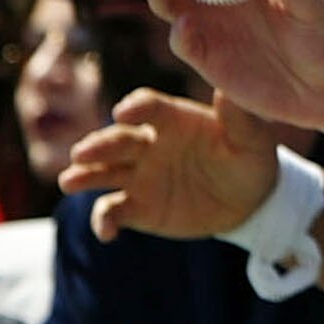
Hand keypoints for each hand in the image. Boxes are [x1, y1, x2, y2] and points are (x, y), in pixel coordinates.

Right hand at [60, 87, 291, 242]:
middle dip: (98, 145)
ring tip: (70, 182)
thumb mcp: (253, 141)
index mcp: (173, 121)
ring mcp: (139, 175)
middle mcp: (148, 144)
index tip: (126, 112)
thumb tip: (230, 89)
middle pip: (117, 140)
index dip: (136, 107)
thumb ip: (240, 118)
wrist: (249, 203)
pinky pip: (113, 211)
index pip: (148, 108)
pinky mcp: (138, 206)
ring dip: (84, 175)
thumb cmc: (249, 161)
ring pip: (103, 172)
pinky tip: (107, 233)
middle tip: (81, 153)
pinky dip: (104, 220)